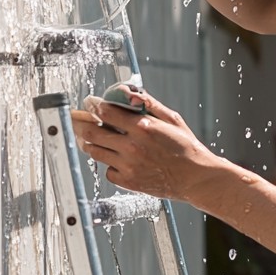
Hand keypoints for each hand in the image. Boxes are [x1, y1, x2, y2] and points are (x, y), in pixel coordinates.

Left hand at [71, 86, 220, 201]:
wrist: (195, 178)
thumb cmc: (186, 147)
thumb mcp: (172, 119)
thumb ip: (150, 104)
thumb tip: (130, 92)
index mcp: (143, 127)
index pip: (106, 112)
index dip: (94, 105)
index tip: (90, 103)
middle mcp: (132, 146)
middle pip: (91, 132)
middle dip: (82, 123)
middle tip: (80, 119)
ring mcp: (128, 165)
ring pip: (94, 151)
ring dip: (91, 143)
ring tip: (97, 138)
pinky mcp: (128, 181)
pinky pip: (107, 170)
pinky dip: (110, 164)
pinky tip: (119, 159)